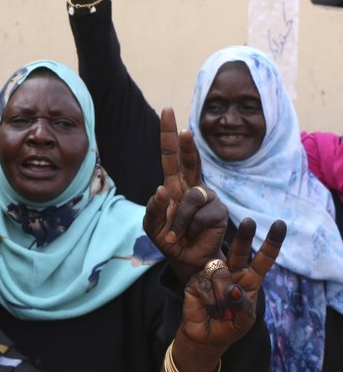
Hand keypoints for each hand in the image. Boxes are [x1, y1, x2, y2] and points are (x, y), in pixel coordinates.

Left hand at [143, 108, 227, 282]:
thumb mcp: (152, 225)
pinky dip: (191, 227)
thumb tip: (162, 189)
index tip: (167, 111)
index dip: (169, 135)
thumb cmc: (169, 239)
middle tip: (182, 128)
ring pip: (190, 197)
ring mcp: (208, 196)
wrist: (187, 260)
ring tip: (177, 235)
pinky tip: (194, 235)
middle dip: (185, 142)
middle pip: (189, 158)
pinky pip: (201, 214)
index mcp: (174, 184)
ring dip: (179, 220)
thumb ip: (153, 208)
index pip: (171, 155)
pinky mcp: (219, 210)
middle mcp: (192, 186)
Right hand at [178, 219, 285, 356]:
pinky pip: (206, 285)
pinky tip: (210, 309)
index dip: (272, 243)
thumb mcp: (246, 320)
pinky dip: (211, 301)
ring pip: (221, 273)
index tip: (280, 225)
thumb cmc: (230, 326)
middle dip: (245, 236)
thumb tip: (233, 289)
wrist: (206, 337)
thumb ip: (243, 305)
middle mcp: (232, 272)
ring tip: (222, 312)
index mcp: (250, 279)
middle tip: (249, 222)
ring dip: (224, 296)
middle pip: (240, 250)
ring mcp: (212, 274)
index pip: (263, 259)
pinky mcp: (196, 281)